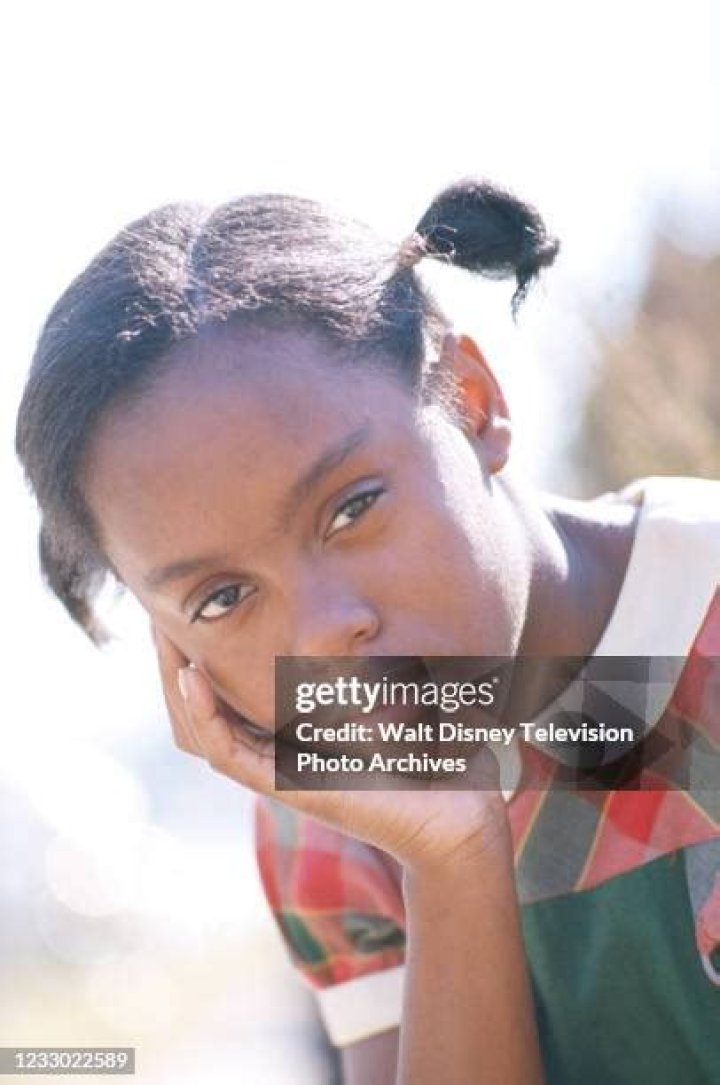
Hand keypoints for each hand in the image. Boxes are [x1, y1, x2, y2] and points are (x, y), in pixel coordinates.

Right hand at [152, 627, 511, 873]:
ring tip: (163, 638)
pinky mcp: (287, 786)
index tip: (191, 609)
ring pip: (201, 731)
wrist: (458, 817)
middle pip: (202, 709)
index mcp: (294, 735)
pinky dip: (205, 717)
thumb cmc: (433, 757)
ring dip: (177, 683)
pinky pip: (228, 753)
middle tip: (161, 616)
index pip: (228, 693)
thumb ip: (381, 660)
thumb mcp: (398, 692)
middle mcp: (277, 753)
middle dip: (175, 662)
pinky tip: (191, 677)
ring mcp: (278, 773)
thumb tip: (381, 608)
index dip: (202, 654)